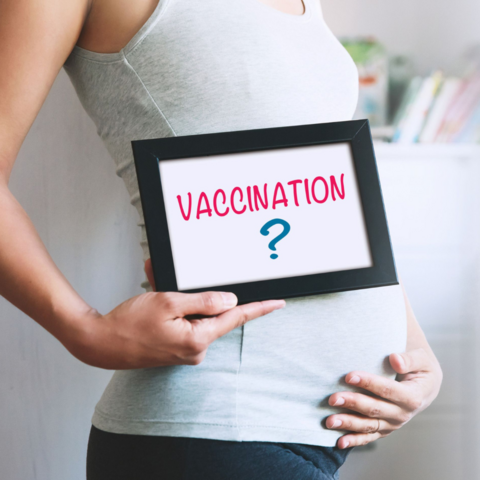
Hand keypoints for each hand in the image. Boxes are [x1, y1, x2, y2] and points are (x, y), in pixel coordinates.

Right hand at [66, 260, 284, 368]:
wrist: (100, 344)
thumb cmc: (129, 324)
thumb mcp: (169, 303)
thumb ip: (204, 301)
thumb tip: (230, 301)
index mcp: (198, 338)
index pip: (236, 318)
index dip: (258, 308)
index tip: (277, 303)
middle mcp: (195, 349)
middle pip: (211, 313)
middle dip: (197, 294)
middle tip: (172, 287)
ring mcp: (185, 350)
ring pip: (194, 315)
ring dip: (179, 299)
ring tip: (154, 293)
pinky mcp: (175, 347)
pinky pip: (182, 321)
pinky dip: (173, 307)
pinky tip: (155, 299)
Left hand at [326, 348, 442, 448]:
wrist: (425, 386)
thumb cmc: (420, 368)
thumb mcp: (421, 359)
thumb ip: (409, 359)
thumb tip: (395, 359)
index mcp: (412, 396)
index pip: (388, 390)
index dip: (369, 383)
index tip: (349, 376)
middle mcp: (402, 414)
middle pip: (375, 409)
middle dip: (353, 404)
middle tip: (332, 398)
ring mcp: (393, 424)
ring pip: (369, 425)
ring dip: (348, 423)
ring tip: (329, 421)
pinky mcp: (385, 429)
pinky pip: (369, 436)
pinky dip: (354, 440)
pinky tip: (340, 442)